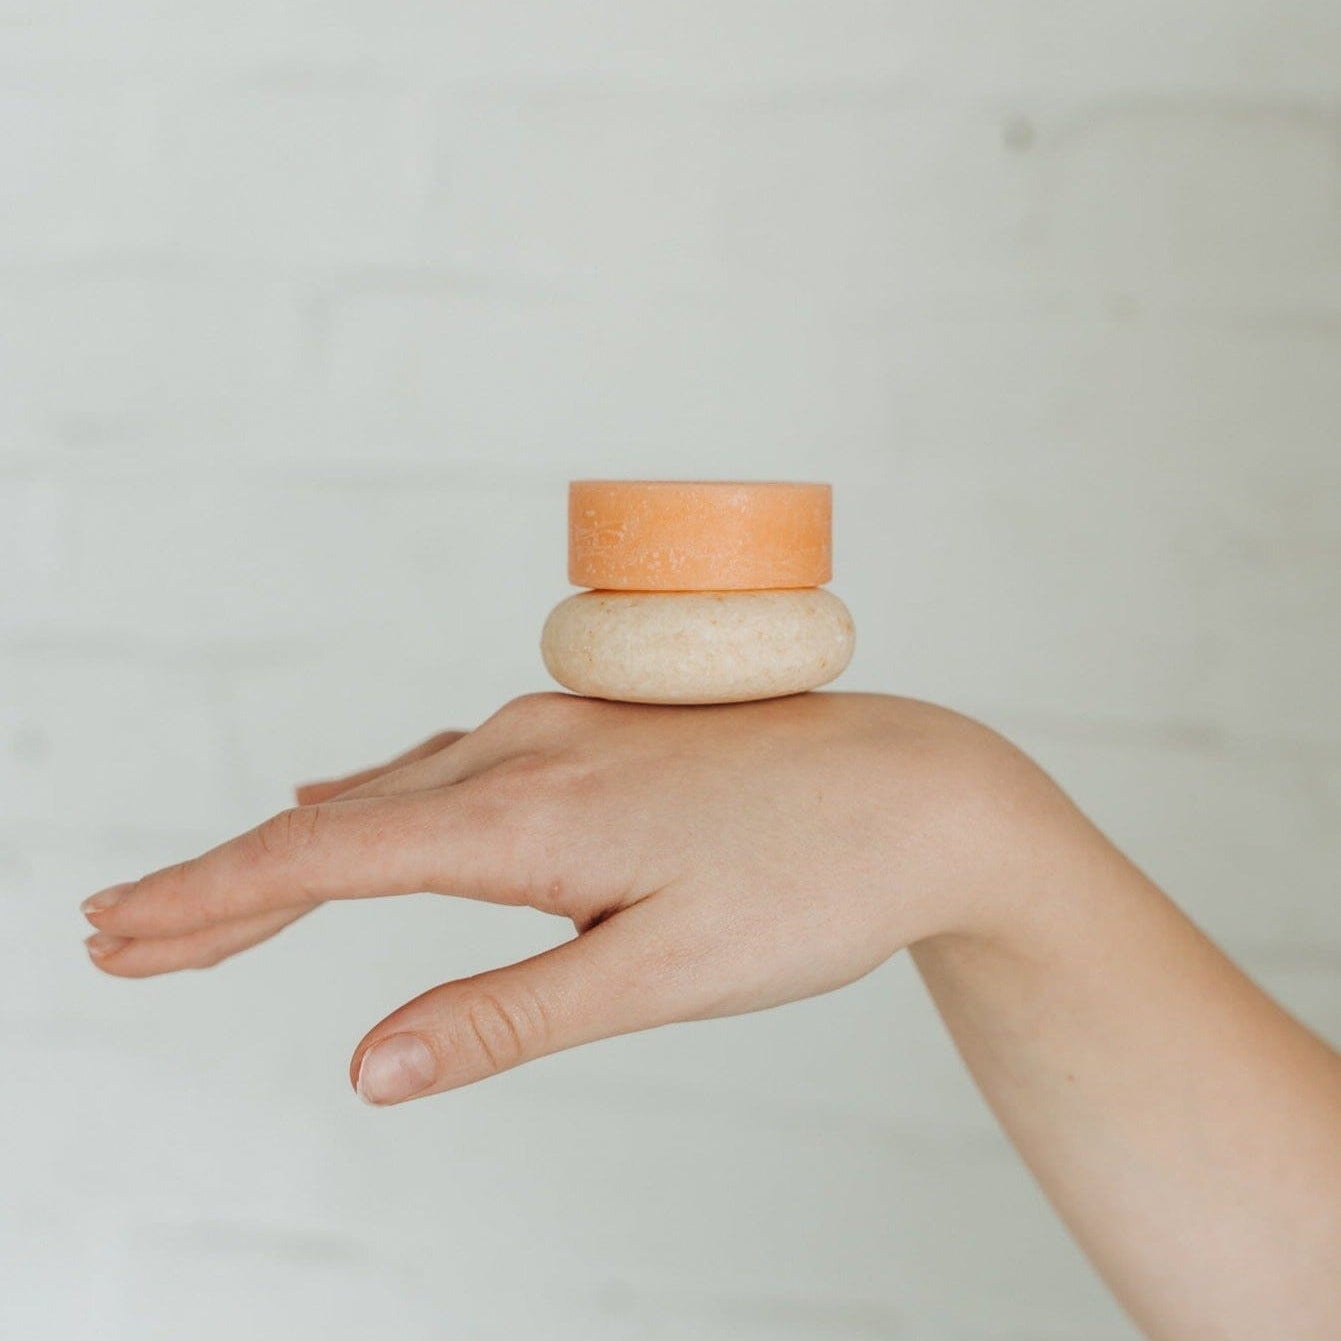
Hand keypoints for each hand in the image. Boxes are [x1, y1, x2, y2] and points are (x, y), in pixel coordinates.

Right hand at [80, 692, 1058, 1104]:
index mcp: (529, 816)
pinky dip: (384, 807)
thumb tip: (368, 1069)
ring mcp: (562, 733)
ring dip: (301, 847)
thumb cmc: (810, 886)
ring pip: (397, 793)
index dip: (213, 901)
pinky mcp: (597, 737)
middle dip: (228, 884)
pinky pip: (457, 771)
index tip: (122, 932)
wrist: (925, 794)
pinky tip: (355, 801)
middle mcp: (527, 752)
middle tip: (118, 928)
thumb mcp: (661, 972)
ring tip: (215, 898)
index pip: (327, 861)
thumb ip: (510, 1015)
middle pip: (339, 824)